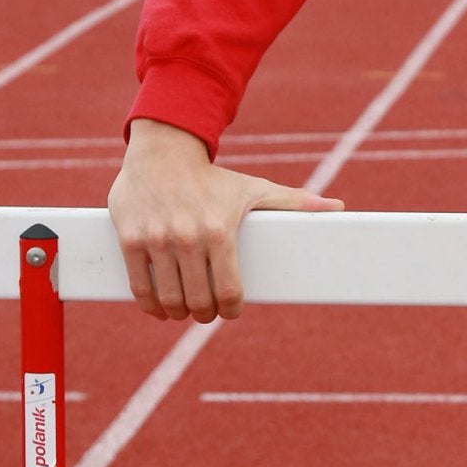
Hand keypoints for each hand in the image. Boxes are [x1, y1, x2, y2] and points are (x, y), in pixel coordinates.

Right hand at [109, 118, 342, 322]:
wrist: (162, 152)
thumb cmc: (212, 177)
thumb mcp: (254, 188)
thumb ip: (295, 203)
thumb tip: (337, 209)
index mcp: (220, 231)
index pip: (229, 292)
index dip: (232, 309)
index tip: (232, 310)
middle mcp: (187, 238)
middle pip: (198, 302)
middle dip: (205, 314)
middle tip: (207, 312)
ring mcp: (155, 240)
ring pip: (168, 299)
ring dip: (179, 313)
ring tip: (185, 310)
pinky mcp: (129, 240)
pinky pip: (139, 288)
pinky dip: (150, 306)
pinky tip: (160, 307)